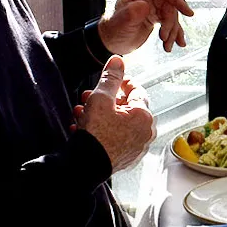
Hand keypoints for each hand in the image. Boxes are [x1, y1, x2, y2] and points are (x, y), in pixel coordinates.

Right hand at [77, 56, 154, 171]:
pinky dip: (102, 130)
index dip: (121, 82)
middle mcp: (145, 131)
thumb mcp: (100, 99)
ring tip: (81, 112)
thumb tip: (118, 60)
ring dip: (99, 114)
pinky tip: (84, 128)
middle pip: (126, 107)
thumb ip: (110, 78)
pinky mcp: (126, 156)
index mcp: (144, 116)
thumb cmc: (96, 135)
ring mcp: (137, 145)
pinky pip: (116, 136)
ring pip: (118, 122)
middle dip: (105, 99)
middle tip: (88, 96)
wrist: (86, 166)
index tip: (110, 79)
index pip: (136, 90)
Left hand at [98, 0, 192, 54]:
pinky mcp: (156, 15)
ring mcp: (152, 4)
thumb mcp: (121, 22)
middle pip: (170, 4)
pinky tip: (174, 43)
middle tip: (165, 36)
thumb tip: (145, 5)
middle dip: (171, 22)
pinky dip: (174, 34)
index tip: (187, 12)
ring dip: (172, 31)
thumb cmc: (112, 31)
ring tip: (167, 44)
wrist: (111, 44)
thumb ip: (131, 12)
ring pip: (172, 15)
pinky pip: (171, 22)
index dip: (177, 0)